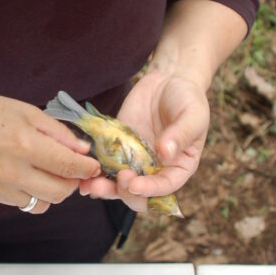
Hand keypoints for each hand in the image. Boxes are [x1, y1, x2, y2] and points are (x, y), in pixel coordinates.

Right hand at [0, 90, 101, 211]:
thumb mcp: (26, 111)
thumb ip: (58, 132)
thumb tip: (83, 149)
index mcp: (25, 145)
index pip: (70, 167)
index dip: (88, 168)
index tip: (93, 164)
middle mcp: (13, 171)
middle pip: (61, 192)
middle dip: (73, 182)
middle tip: (72, 168)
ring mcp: (1, 187)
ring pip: (44, 203)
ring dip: (53, 190)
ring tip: (49, 172)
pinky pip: (24, 203)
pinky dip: (33, 193)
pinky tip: (28, 175)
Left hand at [78, 69, 209, 211]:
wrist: (168, 81)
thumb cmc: (188, 100)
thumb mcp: (193, 115)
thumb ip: (181, 134)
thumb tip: (166, 153)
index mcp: (178, 168)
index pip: (164, 188)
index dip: (149, 190)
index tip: (134, 184)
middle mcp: (155, 170)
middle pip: (138, 193)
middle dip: (125, 192)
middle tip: (117, 179)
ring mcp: (134, 160)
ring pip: (117, 183)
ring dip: (104, 188)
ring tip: (90, 186)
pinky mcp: (117, 147)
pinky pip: (105, 163)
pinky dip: (94, 170)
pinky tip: (82, 171)